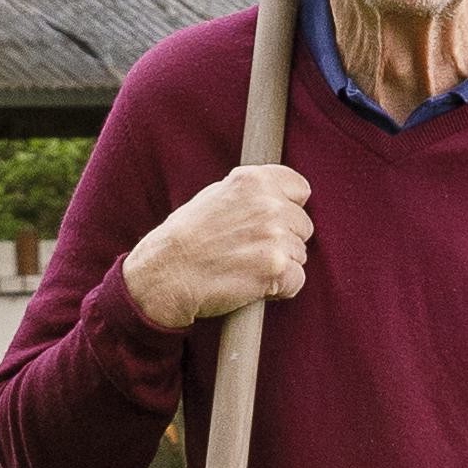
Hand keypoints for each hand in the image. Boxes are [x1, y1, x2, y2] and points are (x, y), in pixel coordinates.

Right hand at [123, 165, 311, 331]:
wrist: (164, 275)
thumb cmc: (185, 238)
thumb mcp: (215, 196)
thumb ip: (251, 193)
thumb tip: (279, 196)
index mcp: (254, 180)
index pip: (300, 189)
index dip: (288, 208)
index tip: (270, 221)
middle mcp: (268, 204)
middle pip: (303, 225)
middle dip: (284, 239)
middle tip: (250, 250)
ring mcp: (274, 236)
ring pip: (300, 254)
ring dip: (280, 265)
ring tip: (246, 267)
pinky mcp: (275, 268)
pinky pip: (297, 280)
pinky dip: (280, 288)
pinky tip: (253, 285)